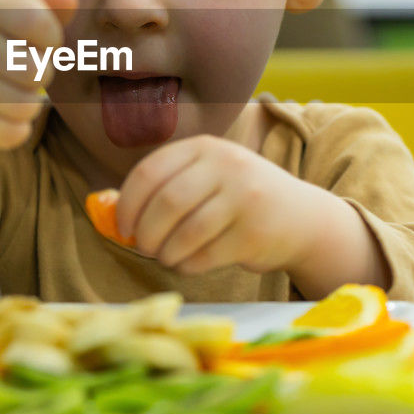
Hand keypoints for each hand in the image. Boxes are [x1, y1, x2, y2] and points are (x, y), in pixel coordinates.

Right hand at [0, 0, 77, 154]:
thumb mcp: (9, 27)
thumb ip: (44, 12)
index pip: (41, 22)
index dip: (51, 41)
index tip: (34, 45)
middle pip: (38, 70)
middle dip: (38, 79)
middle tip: (13, 76)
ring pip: (28, 105)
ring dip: (26, 108)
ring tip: (3, 98)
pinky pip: (14, 133)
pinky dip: (12, 131)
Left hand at [114, 135, 341, 277]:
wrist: (301, 218)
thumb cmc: (239, 199)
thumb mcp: (208, 176)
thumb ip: (168, 184)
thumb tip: (112, 213)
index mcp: (204, 147)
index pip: (150, 171)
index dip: (127, 203)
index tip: (123, 226)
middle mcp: (226, 166)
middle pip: (166, 203)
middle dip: (146, 232)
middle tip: (144, 246)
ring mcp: (244, 199)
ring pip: (185, 233)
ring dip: (166, 253)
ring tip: (166, 257)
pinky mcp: (254, 234)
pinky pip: (204, 256)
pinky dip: (187, 266)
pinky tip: (188, 263)